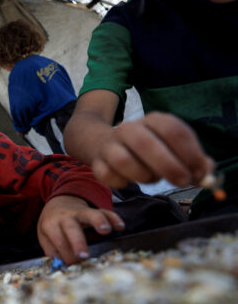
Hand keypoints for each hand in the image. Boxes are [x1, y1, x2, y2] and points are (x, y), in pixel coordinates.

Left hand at [37, 195, 124, 264]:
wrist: (58, 203)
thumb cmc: (52, 225)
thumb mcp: (44, 237)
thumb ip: (52, 251)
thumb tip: (62, 267)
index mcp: (50, 225)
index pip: (59, 242)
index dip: (66, 256)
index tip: (73, 266)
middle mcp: (65, 217)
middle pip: (71, 229)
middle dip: (78, 242)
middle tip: (83, 256)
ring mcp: (80, 212)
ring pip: (89, 214)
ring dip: (98, 221)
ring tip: (105, 231)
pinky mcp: (93, 209)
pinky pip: (104, 212)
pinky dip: (113, 218)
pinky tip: (120, 226)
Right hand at [65, 91, 214, 188]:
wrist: (103, 143)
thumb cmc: (147, 150)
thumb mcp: (172, 148)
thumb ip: (193, 160)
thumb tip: (207, 172)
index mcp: (153, 120)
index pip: (173, 130)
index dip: (189, 153)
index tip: (198, 171)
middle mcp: (130, 128)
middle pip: (146, 143)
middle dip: (168, 165)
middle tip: (182, 181)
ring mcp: (110, 144)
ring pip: (123, 160)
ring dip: (143, 175)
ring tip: (152, 179)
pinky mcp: (97, 162)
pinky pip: (107, 175)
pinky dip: (122, 182)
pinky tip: (129, 181)